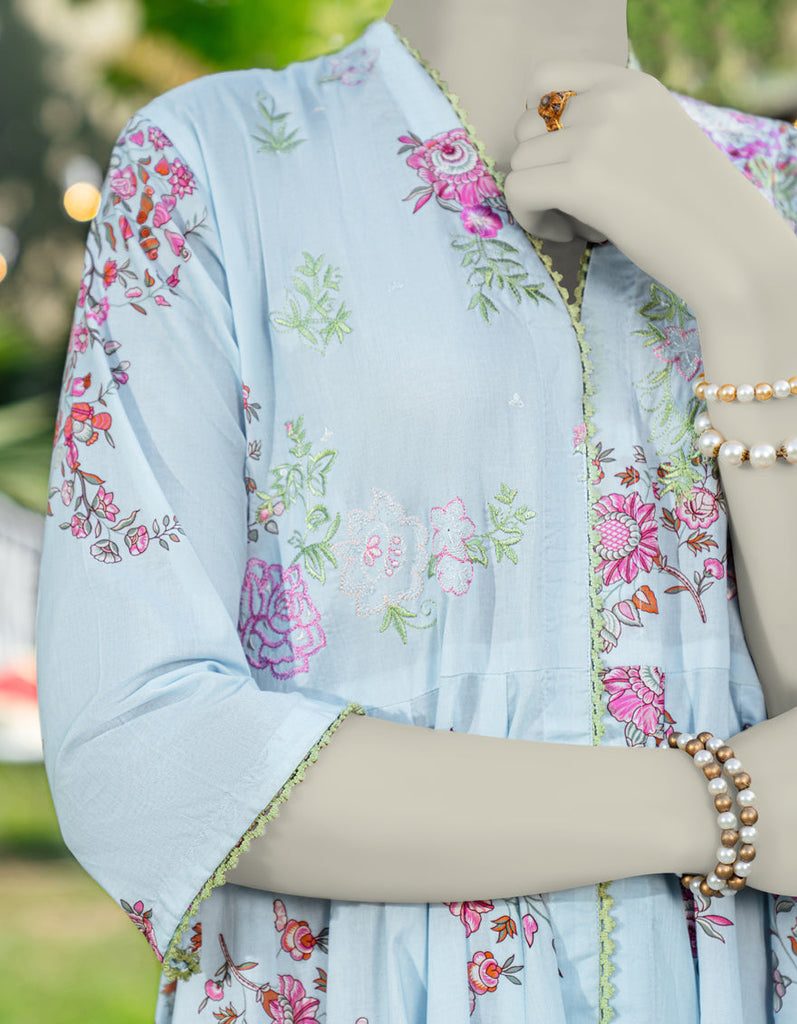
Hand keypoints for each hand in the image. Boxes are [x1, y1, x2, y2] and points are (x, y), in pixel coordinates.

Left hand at [504, 59, 780, 318]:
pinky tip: (569, 235)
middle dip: (541, 171)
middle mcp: (610, 100)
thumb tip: (538, 143)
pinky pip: (517, 192)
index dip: (537, 125)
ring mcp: (595, 137)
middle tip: (576, 205)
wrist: (731, 248)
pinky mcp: (581, 179)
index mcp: (632, 85)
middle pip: (525, 130)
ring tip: (580, 223)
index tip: (558, 160)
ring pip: (519, 164)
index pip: (544, 79)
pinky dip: (531, 220)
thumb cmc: (695, 209)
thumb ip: (607, 127)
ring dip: (539, 201)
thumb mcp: (656, 139)